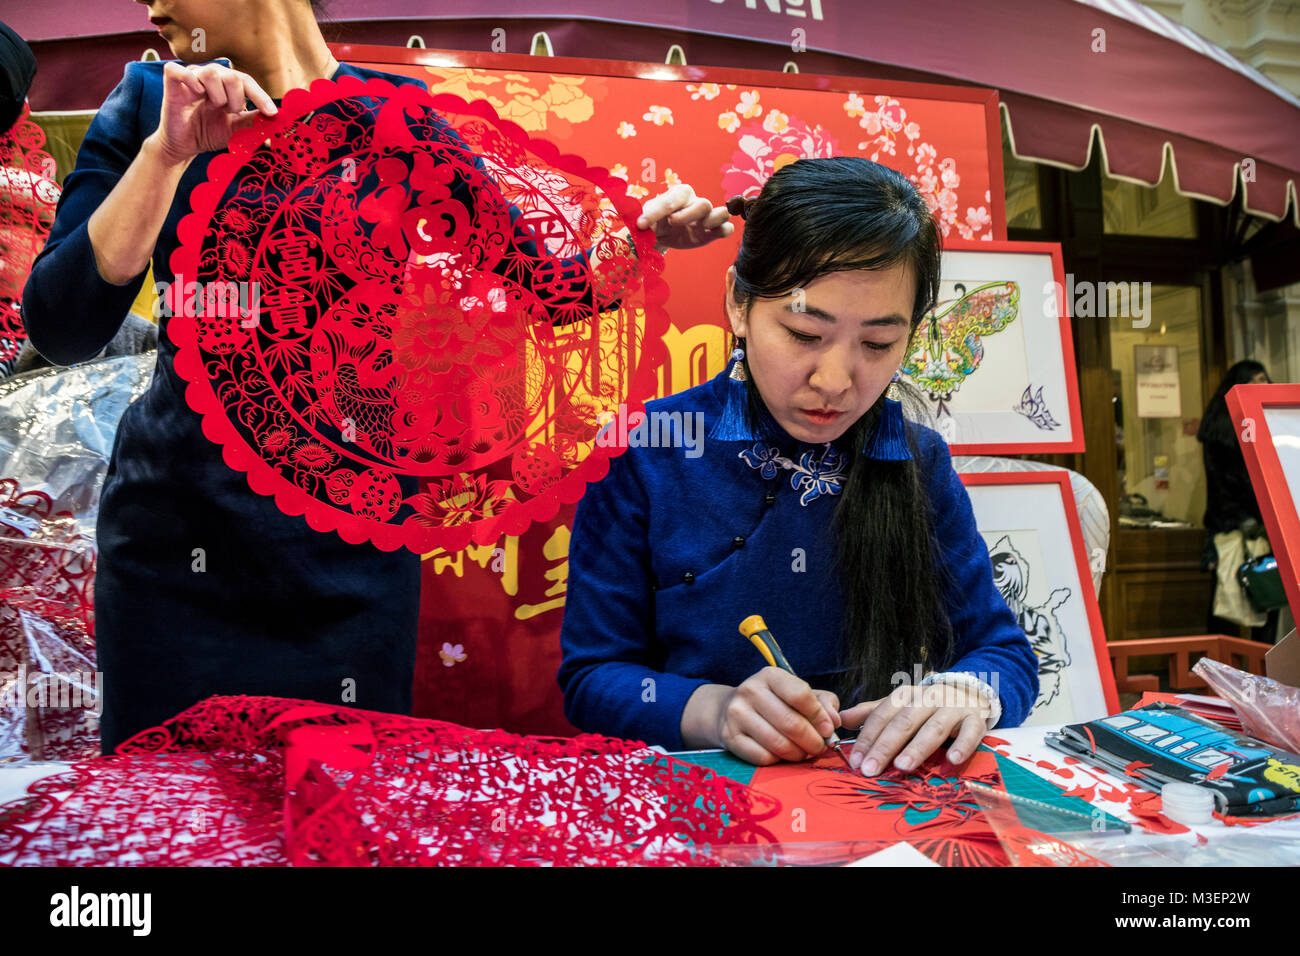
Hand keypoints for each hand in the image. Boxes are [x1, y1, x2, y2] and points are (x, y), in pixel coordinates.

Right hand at [151, 61, 277, 164]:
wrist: (185, 146)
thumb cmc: (209, 133)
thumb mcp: (237, 130)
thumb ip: (255, 122)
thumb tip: (279, 122)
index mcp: (226, 84)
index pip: (247, 81)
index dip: (260, 96)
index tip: (271, 113)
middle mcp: (210, 76)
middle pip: (232, 76)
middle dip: (237, 99)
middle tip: (230, 112)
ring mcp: (191, 76)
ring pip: (211, 73)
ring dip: (217, 96)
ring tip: (213, 107)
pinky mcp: (171, 80)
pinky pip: (181, 70)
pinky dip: (192, 82)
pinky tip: (196, 96)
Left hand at [635, 184, 732, 252]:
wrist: (662, 235)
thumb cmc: (655, 222)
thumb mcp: (646, 219)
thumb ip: (645, 220)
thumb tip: (641, 226)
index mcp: (679, 194)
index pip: (674, 198)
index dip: (658, 211)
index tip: (641, 224)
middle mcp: (696, 202)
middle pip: (703, 204)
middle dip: (688, 215)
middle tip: (672, 223)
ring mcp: (707, 217)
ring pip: (721, 213)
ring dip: (713, 220)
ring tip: (701, 228)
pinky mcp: (713, 232)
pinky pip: (727, 228)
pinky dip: (724, 230)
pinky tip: (711, 235)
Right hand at [713, 667, 840, 765]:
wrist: (730, 710)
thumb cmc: (774, 702)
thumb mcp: (799, 693)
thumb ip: (823, 703)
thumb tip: (834, 721)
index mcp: (770, 676)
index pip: (800, 695)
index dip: (819, 716)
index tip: (828, 730)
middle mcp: (750, 691)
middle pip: (791, 723)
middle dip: (813, 741)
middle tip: (820, 748)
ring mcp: (737, 714)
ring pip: (778, 744)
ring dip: (798, 754)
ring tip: (803, 753)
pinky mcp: (730, 737)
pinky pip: (763, 757)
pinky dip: (779, 761)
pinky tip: (783, 755)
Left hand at [840, 682, 992, 776]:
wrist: (968, 692)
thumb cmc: (926, 706)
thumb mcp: (898, 706)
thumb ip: (871, 713)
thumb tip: (841, 720)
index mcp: (905, 696)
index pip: (882, 716)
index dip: (867, 738)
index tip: (855, 762)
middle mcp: (927, 699)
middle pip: (904, 722)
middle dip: (885, 746)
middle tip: (871, 769)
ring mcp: (952, 708)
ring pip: (934, 728)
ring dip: (918, 747)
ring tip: (902, 767)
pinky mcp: (975, 719)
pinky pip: (971, 732)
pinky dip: (962, 745)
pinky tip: (952, 761)